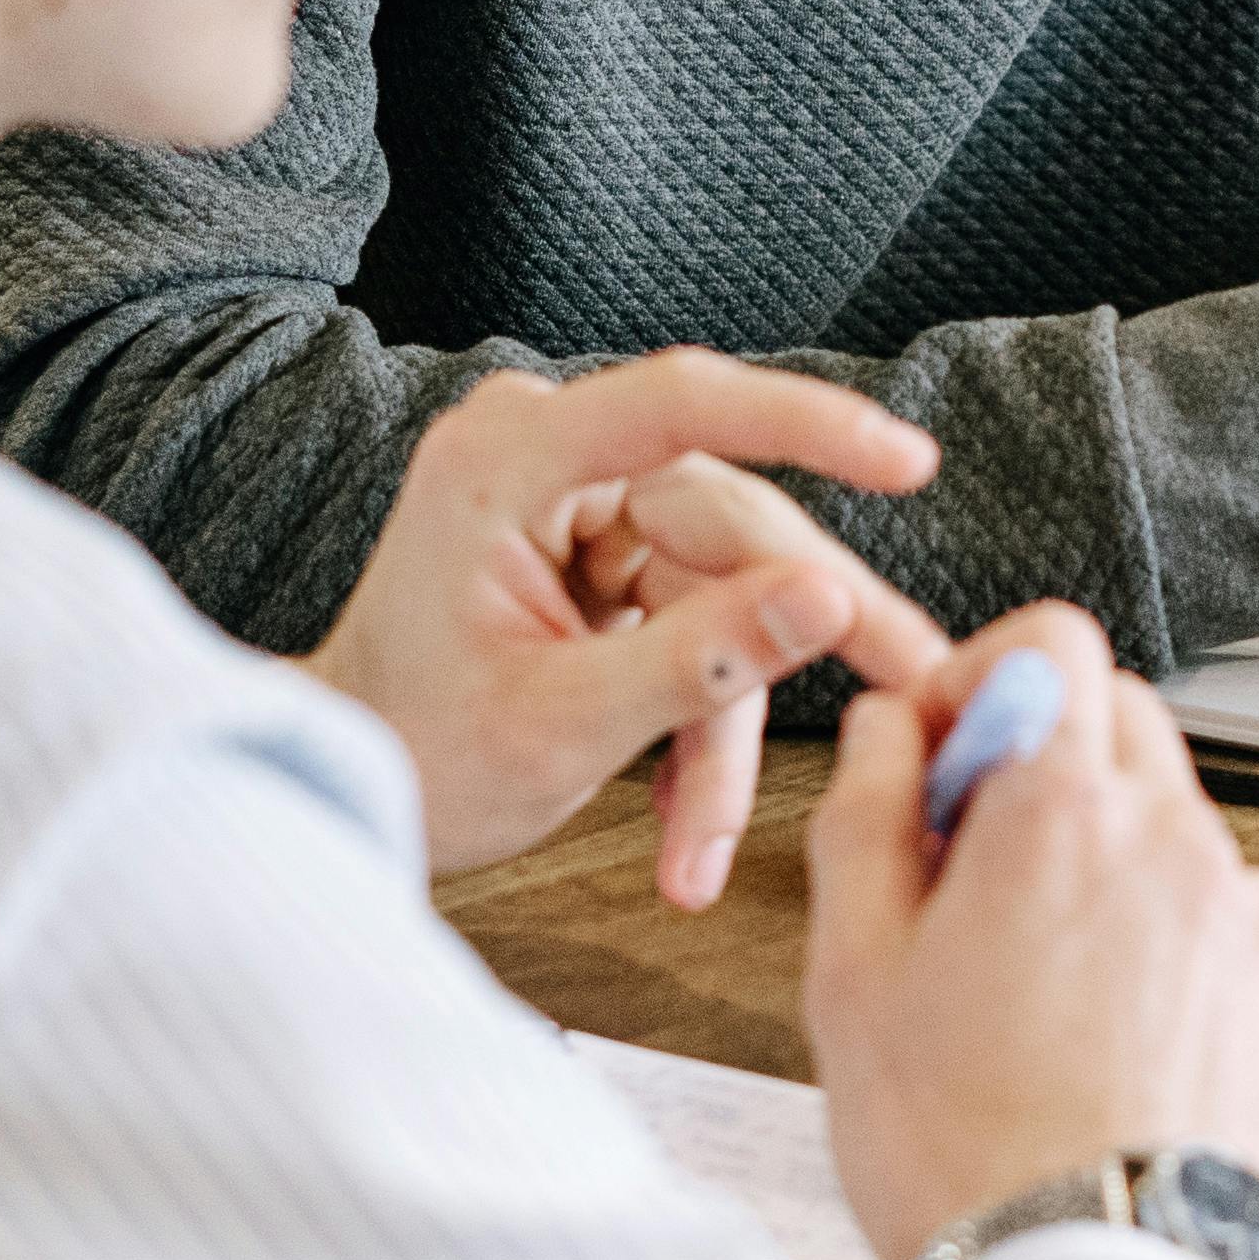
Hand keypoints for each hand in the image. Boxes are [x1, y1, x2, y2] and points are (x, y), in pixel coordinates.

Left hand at [307, 354, 953, 904]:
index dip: (809, 424)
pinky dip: (697, 721)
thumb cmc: (415, 755)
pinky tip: (678, 822)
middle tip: (916, 684)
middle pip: (729, 522)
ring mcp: (574, 502)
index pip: (683, 405)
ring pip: (725, 592)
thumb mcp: (563, 727)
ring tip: (697, 854)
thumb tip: (832, 598)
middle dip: (801, 635)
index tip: (908, 462)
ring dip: (724, 729)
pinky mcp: (600, 553)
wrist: (342, 789)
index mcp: (508, 460)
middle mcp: (546, 454)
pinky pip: (696, 621)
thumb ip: (700, 662)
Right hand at [801, 608, 1258, 1259]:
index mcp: (1062, 814)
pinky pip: (1233, 929)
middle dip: (1046, 768)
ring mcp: (1256, 921)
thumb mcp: (854, 977)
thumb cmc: (966, 1157)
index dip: (984, 680)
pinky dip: (1177, 958)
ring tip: (1044, 1001)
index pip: (1051, 641)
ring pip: (1176, 834)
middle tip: (976, 879)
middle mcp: (1179, 844)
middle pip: (1123, 725)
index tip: (944, 761)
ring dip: (1110, 874)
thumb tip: (887, 732)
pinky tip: (1118, 1052)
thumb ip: (866, 818)